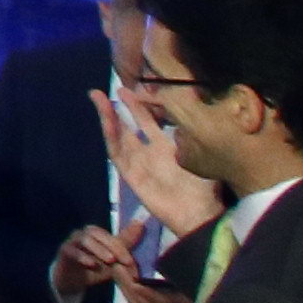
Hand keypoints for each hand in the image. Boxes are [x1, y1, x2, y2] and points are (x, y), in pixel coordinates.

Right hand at [50, 225, 127, 302]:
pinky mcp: (63, 250)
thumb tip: (141, 225)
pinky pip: (72, 250)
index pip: (112, 235)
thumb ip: (125, 244)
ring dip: (99, 250)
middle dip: (114, 247)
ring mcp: (72, 240)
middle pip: (99, 234)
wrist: (71, 280)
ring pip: (85, 239)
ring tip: (110, 261)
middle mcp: (84, 233)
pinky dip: (82, 257)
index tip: (132, 262)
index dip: (124, 247)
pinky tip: (92, 265)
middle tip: (125, 262)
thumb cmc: (94, 267)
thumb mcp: (113, 260)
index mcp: (97, 233)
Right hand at [98, 84, 222, 238]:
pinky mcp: (130, 174)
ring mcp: (137, 163)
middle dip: (119, 107)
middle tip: (108, 88)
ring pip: (118, 135)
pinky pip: (117, 153)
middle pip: (129, 125)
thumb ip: (190, 134)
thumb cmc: (204, 187)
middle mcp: (149, 152)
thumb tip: (181, 111)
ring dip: (108, 117)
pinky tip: (107, 121)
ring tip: (98, 98)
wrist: (198, 214)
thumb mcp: (202, 155)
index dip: (141, 104)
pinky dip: (110, 136)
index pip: (149, 120)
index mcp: (167, 147)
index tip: (133, 88)